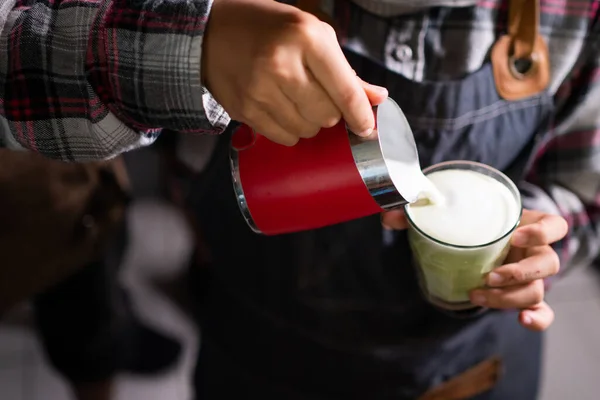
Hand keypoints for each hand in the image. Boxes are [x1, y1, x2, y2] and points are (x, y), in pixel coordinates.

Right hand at [202, 0, 387, 145]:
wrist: (210, 32)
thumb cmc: (266, 28)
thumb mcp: (310, 34)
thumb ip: (344, 70)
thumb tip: (376, 97)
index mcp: (306, 37)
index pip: (345, 91)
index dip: (360, 115)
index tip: (365, 127)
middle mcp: (282, 64)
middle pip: (327, 116)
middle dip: (331, 113)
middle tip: (319, 97)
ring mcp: (260, 90)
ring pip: (306, 130)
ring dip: (309, 122)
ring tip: (296, 99)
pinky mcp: (245, 109)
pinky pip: (283, 137)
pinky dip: (289, 129)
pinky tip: (281, 109)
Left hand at [381, 209, 567, 330]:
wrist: (472, 242)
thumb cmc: (466, 223)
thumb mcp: (447, 214)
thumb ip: (417, 213)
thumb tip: (387, 217)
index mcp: (523, 223)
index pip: (554, 224)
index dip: (541, 231)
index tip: (515, 236)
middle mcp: (532, 250)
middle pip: (547, 263)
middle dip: (519, 273)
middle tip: (489, 275)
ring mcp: (531, 275)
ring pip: (537, 290)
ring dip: (509, 297)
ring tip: (477, 294)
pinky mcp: (524, 295)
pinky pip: (543, 311)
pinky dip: (538, 318)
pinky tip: (521, 321)